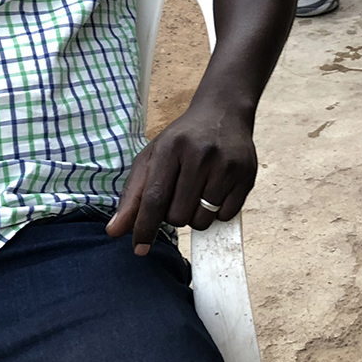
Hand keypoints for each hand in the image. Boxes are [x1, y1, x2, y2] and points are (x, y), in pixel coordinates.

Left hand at [105, 98, 256, 254]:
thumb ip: (133, 195)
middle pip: (178, 215)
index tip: (139, 248)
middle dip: (174, 215)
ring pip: (202, 220)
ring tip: (197, 192)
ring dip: (195, 216)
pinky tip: (215, 191)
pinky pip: (225, 216)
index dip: (145, 227)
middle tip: (179, 194)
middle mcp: (200, 154)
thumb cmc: (182, 139)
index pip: (155, 197)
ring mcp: (226, 165)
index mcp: (171, 147)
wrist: (224, 112)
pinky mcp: (246, 175)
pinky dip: (216, 213)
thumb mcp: (153, 156)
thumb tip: (114, 231)